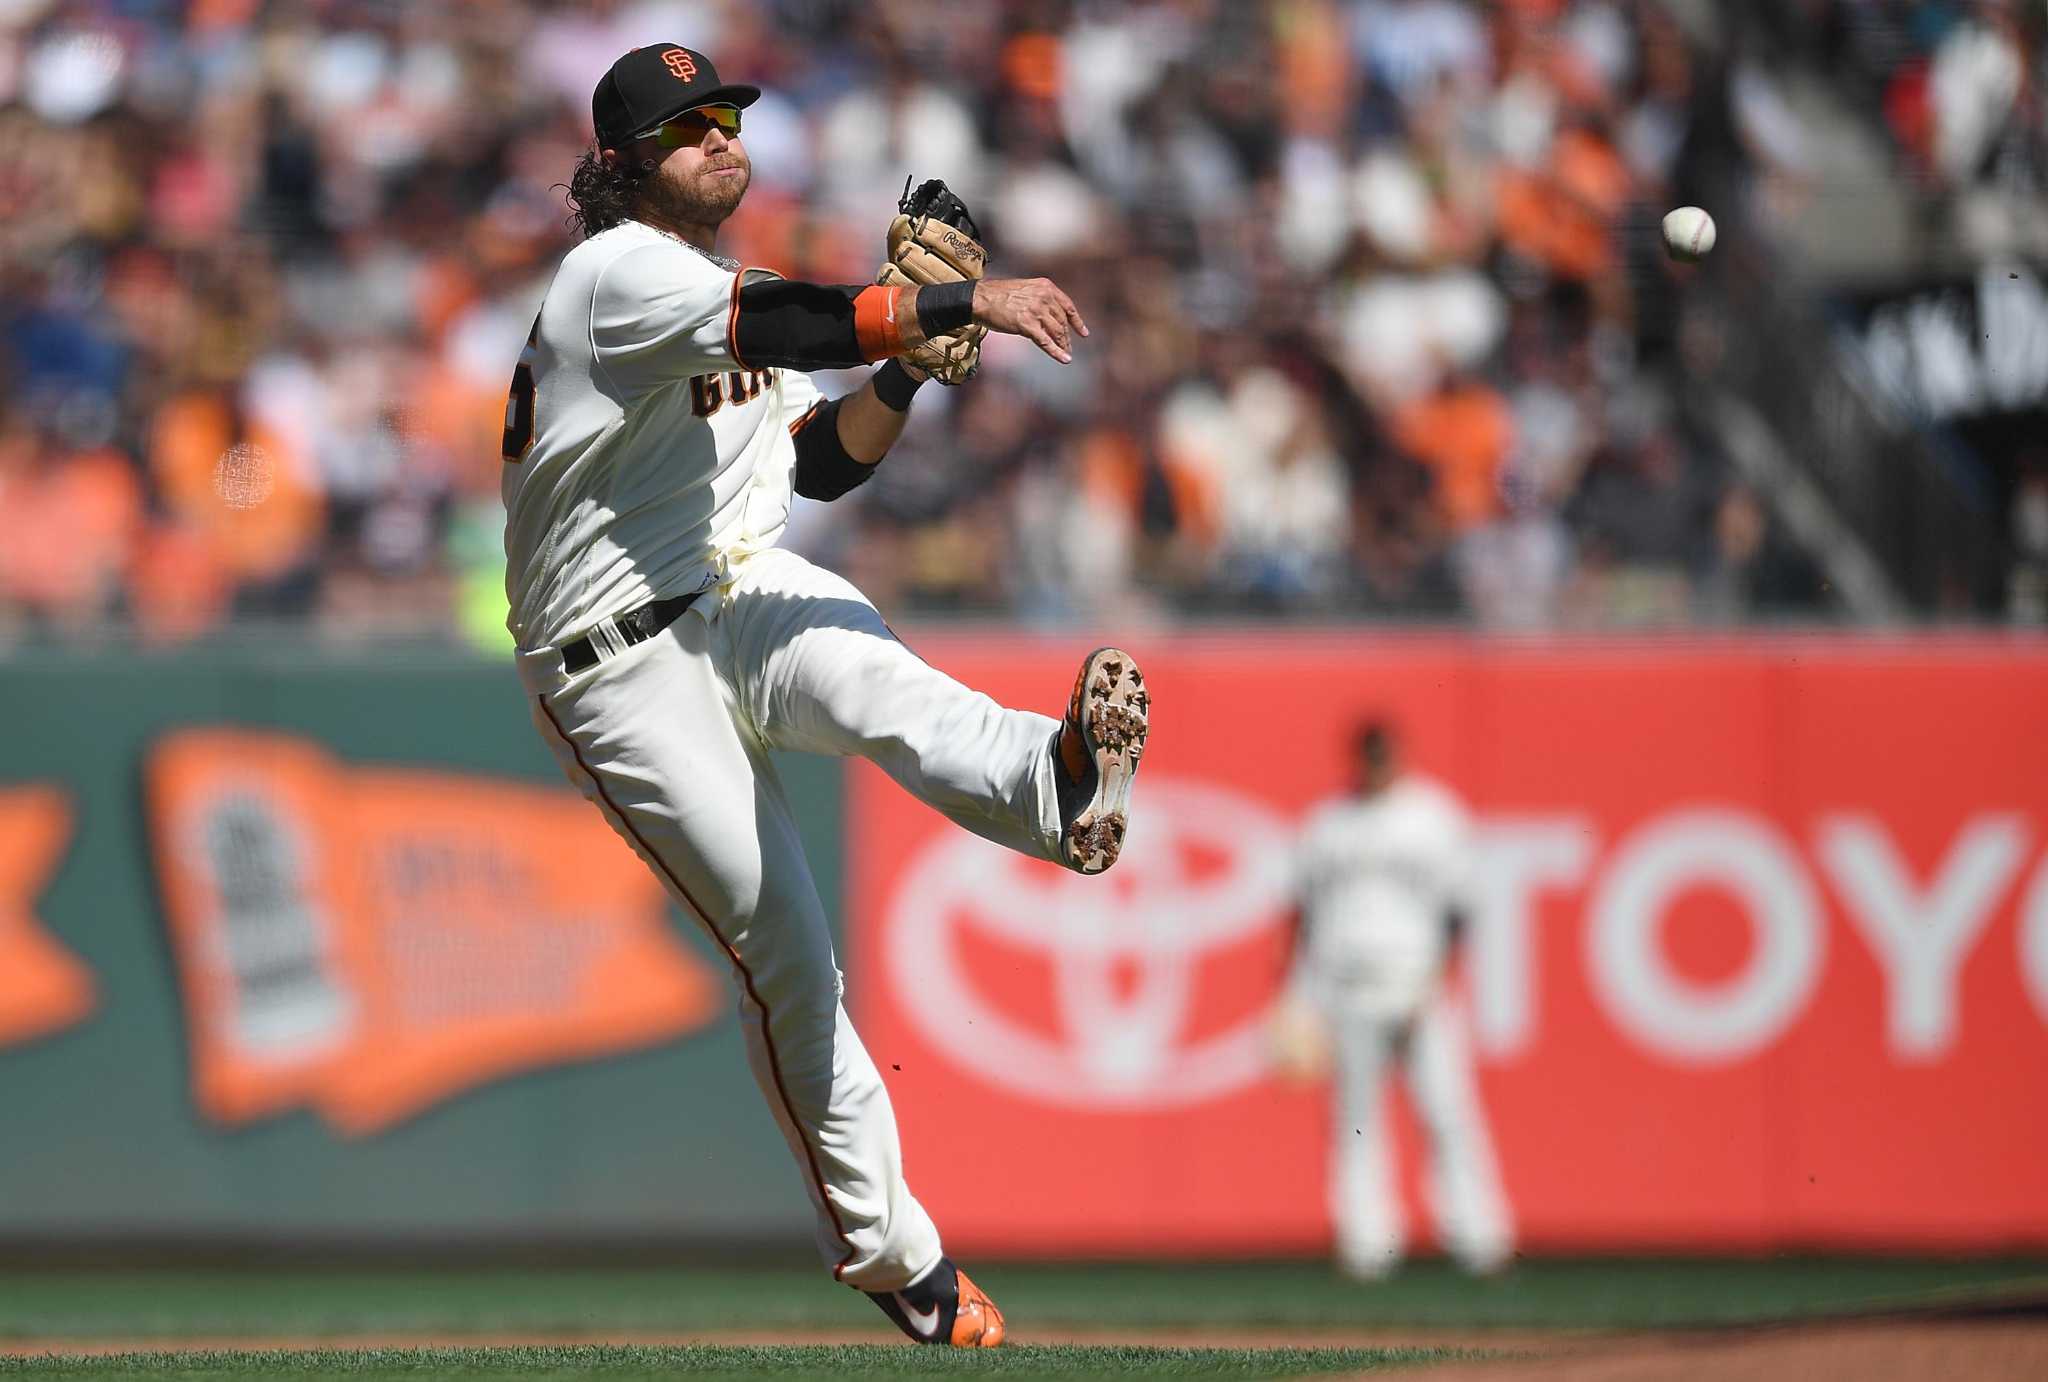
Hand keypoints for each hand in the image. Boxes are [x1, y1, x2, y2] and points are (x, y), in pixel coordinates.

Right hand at [971, 278, 1089, 363]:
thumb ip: (1040, 298)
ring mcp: (1036, 311)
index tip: (1084, 333)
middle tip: (1069, 348)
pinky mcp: (1027, 325)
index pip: (1068, 306)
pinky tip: (1064, 359)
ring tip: (1066, 354)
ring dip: (1063, 345)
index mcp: (1046, 287)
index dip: (1077, 321)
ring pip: (1057, 332)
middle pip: (1062, 322)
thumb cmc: (998, 295)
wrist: (981, 298)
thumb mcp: (1025, 289)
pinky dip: (1057, 352)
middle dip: (1067, 337)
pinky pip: (1046, 342)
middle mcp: (1044, 297)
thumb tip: (1050, 316)